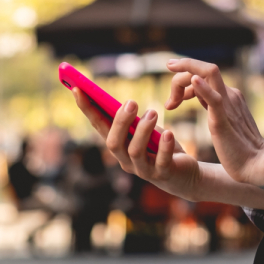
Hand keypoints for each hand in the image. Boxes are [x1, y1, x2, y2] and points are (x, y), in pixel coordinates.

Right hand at [71, 88, 202, 200]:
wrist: (185, 172)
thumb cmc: (160, 147)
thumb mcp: (146, 130)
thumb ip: (134, 121)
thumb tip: (125, 105)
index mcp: (118, 145)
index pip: (98, 126)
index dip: (87, 109)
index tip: (77, 89)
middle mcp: (126, 160)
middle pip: (113, 143)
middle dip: (120, 122)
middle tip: (132, 102)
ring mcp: (143, 170)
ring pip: (135, 151)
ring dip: (143, 130)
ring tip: (153, 112)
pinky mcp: (163, 174)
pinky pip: (161, 161)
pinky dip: (164, 147)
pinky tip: (169, 134)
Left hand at [164, 58, 263, 188]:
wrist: (255, 166)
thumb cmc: (238, 149)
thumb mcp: (222, 120)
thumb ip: (212, 107)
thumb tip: (199, 97)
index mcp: (229, 96)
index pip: (205, 73)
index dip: (186, 75)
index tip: (171, 87)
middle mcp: (230, 95)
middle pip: (204, 68)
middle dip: (180, 75)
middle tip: (169, 104)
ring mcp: (229, 104)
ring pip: (208, 73)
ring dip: (183, 79)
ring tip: (171, 103)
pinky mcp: (224, 120)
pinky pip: (215, 98)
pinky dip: (203, 88)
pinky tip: (193, 81)